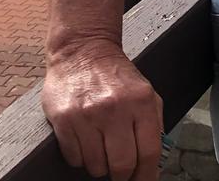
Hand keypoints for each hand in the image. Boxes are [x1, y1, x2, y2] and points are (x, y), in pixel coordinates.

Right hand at [43, 38, 163, 180]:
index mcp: (141, 102)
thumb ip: (153, 123)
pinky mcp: (64, 119)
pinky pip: (74, 158)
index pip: (149, 153)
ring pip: (96, 166)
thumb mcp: (146, 93)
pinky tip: (85, 140)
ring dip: (100, 166)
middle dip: (122, 176)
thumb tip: (155, 162)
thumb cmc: (116, 76)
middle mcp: (115, 108)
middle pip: (122, 165)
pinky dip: (80, 157)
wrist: (82, 51)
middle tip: (120, 174)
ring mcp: (87, 114)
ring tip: (101, 149)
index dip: (146, 176)